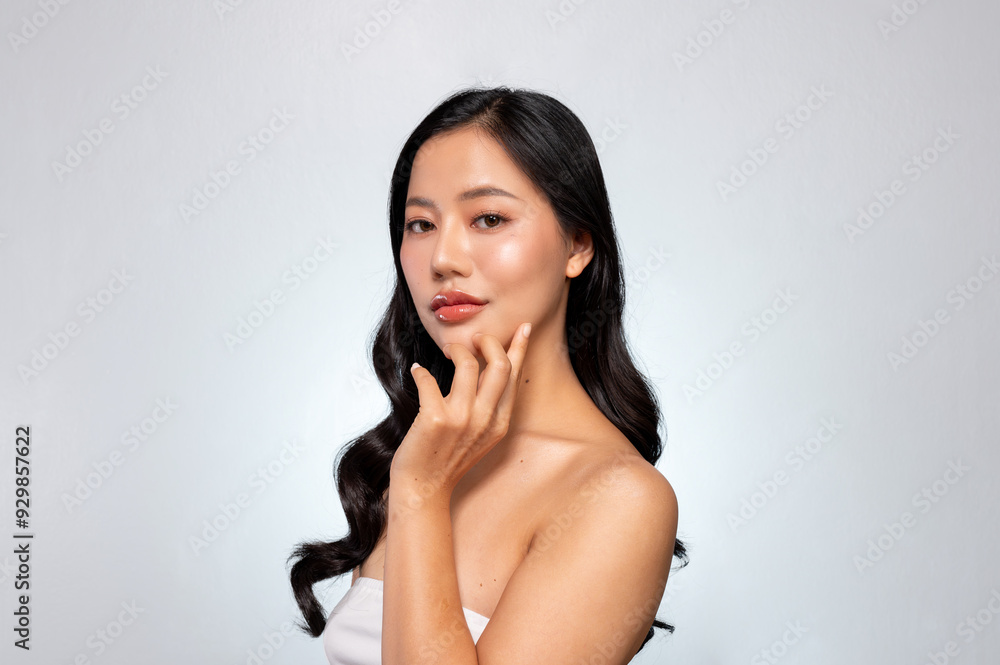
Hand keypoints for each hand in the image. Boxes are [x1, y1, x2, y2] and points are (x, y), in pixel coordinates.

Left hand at [390, 322, 531, 500]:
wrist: (424, 489)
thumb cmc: (447, 459)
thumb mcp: (479, 434)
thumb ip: (486, 404)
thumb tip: (484, 367)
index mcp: (500, 423)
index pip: (515, 377)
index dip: (520, 348)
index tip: (523, 328)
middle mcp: (485, 420)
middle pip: (499, 365)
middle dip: (488, 342)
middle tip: (472, 339)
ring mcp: (461, 420)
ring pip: (468, 365)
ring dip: (456, 350)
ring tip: (448, 350)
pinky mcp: (435, 419)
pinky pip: (430, 380)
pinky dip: (421, 372)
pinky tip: (418, 371)